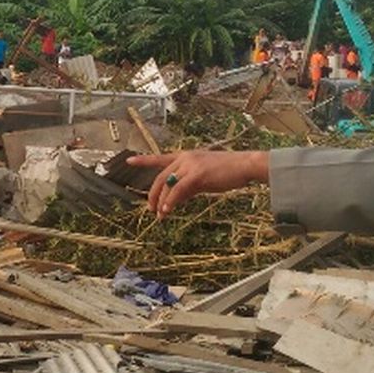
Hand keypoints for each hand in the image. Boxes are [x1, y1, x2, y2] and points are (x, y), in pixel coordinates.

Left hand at [127, 150, 269, 218]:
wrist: (244, 166)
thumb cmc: (227, 172)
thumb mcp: (203, 180)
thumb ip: (188, 188)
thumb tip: (174, 201)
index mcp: (185, 157)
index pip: (160, 158)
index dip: (143, 160)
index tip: (129, 160)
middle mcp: (185, 158)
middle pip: (161, 177)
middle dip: (153, 194)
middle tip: (150, 208)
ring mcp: (190, 165)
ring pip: (167, 185)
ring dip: (161, 201)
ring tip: (160, 214)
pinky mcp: (197, 174)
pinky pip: (177, 190)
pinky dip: (170, 202)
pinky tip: (167, 210)